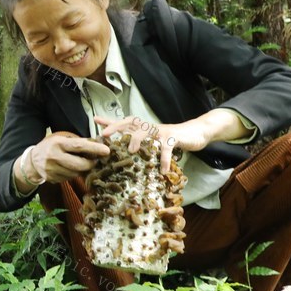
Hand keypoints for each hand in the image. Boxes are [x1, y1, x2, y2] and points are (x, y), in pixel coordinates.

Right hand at [31, 132, 110, 183]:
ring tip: (77, 163)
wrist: (33, 160)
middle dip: (90, 164)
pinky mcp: (51, 178)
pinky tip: (68, 169)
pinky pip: (69, 178)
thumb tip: (98, 145)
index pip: (79, 146)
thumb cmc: (51, 147)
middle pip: (79, 164)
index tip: (106, 151)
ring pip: (75, 173)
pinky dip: (72, 174)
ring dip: (81, 169)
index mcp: (58, 143)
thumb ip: (78, 143)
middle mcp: (54, 156)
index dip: (94, 149)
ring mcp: (52, 169)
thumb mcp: (62, 140)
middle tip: (94, 161)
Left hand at [95, 116, 210, 172]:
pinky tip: (163, 170)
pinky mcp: (173, 137)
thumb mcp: (153, 140)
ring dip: (137, 139)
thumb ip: (140, 142)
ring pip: (147, 131)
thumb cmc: (170, 139)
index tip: (95, 120)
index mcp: (144, 129)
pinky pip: (166, 148)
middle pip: (131, 122)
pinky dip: (164, 159)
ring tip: (131, 151)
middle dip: (116, 127)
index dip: (110, 121)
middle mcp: (150, 127)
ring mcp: (161, 131)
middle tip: (105, 135)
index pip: (124, 122)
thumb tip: (125, 150)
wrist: (195, 133)